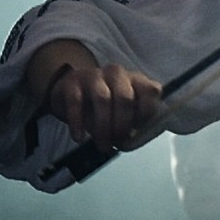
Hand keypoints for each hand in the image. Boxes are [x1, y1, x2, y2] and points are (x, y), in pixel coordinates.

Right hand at [46, 63, 161, 151]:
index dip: (146, 114)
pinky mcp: (72, 82)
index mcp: (135, 79)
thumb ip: (133, 118)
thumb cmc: (103, 103)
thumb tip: (131, 138)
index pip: (151, 91)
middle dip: (122, 126)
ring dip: (103, 128)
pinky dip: (78, 123)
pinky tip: (79, 138)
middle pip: (125, 99)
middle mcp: (117, 73)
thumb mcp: (122, 108)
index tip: (137, 131)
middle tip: (117, 143)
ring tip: (103, 145)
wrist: (68, 89)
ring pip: (103, 100)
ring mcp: (94, 75)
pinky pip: (76, 103)